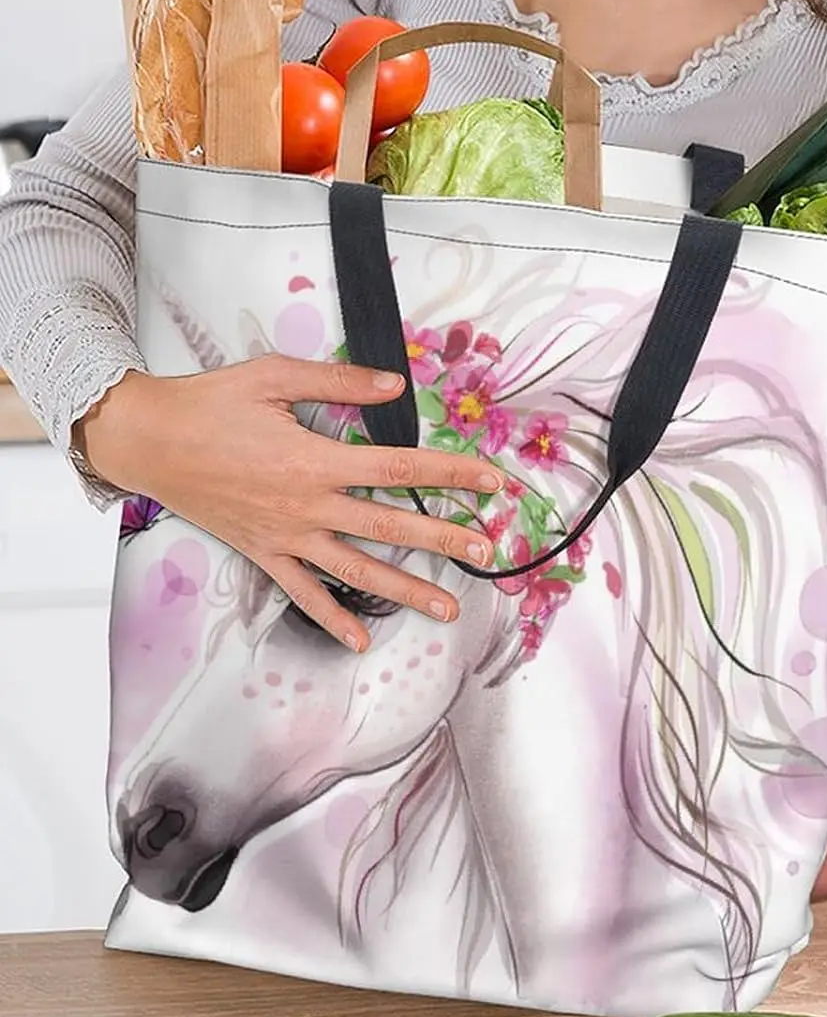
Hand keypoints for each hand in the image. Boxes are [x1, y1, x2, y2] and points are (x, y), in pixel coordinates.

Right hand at [76, 360, 498, 650]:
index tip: (490, 482)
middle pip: (390, 526)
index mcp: (316, 460)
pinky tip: (362, 640)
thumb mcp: (273, 375)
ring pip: (357, 569)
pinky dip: (332, 618)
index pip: (400, 468)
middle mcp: (308, 505)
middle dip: (443, 539)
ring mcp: (286, 536)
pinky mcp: (263, 552)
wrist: (145, 440)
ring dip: (406, 590)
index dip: (451, 473)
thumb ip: (338, 381)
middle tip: (485, 553)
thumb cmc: (208, 404)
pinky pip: (303, 593)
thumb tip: (395, 384)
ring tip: (448, 607)